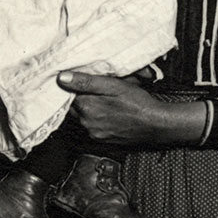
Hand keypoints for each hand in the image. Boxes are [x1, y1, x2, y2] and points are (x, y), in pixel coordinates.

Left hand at [55, 70, 203, 149]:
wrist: (155, 125)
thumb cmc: (138, 103)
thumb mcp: (113, 85)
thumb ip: (86, 82)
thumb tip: (61, 78)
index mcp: (86, 107)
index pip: (67, 95)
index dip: (74, 87)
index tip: (83, 82)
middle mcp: (86, 123)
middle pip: (73, 108)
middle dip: (81, 99)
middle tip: (97, 91)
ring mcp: (94, 134)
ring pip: (82, 118)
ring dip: (89, 110)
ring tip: (106, 102)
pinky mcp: (101, 140)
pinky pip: (92, 127)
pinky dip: (96, 120)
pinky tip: (109, 114)